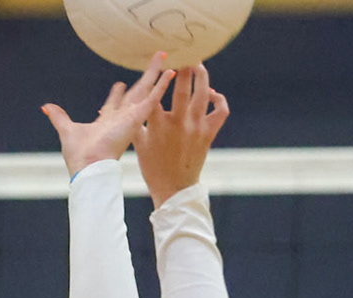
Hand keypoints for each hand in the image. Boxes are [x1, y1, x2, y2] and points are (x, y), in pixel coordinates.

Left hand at [43, 53, 175, 177]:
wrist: (89, 165)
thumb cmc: (79, 155)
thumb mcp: (67, 129)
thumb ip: (59, 117)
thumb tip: (46, 107)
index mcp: (107, 121)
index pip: (114, 104)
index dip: (116, 94)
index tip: (120, 84)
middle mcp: (122, 118)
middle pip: (134, 93)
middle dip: (142, 79)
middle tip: (151, 65)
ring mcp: (132, 117)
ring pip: (146, 90)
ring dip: (155, 73)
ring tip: (164, 58)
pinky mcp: (138, 117)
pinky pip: (153, 97)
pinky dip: (162, 84)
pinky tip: (171, 72)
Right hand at [138, 62, 229, 207]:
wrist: (174, 189)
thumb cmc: (153, 168)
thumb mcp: (138, 143)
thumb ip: (138, 121)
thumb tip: (133, 103)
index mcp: (157, 123)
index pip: (156, 90)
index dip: (158, 73)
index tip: (159, 61)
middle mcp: (178, 122)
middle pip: (182, 85)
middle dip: (183, 65)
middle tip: (182, 54)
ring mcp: (195, 127)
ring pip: (203, 93)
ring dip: (201, 74)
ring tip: (197, 64)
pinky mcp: (208, 134)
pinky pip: (220, 111)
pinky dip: (218, 99)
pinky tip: (211, 94)